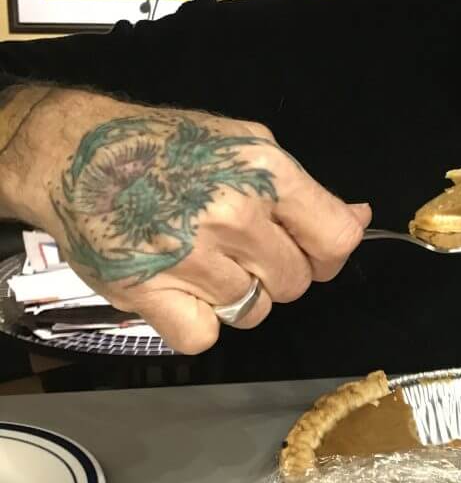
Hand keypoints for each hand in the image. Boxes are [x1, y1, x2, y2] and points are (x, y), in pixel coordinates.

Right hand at [22, 93, 370, 352]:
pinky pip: (204, 337)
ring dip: (235, 297)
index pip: (336, 239)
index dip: (330, 256)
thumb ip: (305, 192)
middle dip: (275, 272)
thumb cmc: (166, 146)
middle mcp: (235, 215)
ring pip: (253, 312)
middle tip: (238, 249)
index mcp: (267, 173)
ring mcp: (193, 257)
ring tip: (201, 261)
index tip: (312, 254)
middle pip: (295, 284)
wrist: (78, 154)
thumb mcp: (247, 145)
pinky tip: (179, 288)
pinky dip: (195, 322)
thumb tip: (360, 218)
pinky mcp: (150, 293)